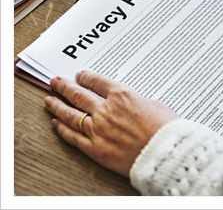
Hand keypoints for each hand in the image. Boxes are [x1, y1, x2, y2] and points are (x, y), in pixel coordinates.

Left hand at [45, 70, 178, 176]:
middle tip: (55, 82)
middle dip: (65, 87)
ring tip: (49, 100)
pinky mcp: (96, 149)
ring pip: (71, 115)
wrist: (165, 153)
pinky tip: (56, 124)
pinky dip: (63, 129)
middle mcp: (106, 110)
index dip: (86, 77)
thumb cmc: (165, 129)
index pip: (98, 82)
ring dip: (58, 106)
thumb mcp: (155, 105)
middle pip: (79, 95)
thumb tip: (130, 103)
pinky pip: (74, 137)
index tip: (80, 76)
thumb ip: (136, 101)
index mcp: (122, 95)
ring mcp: (98, 129)